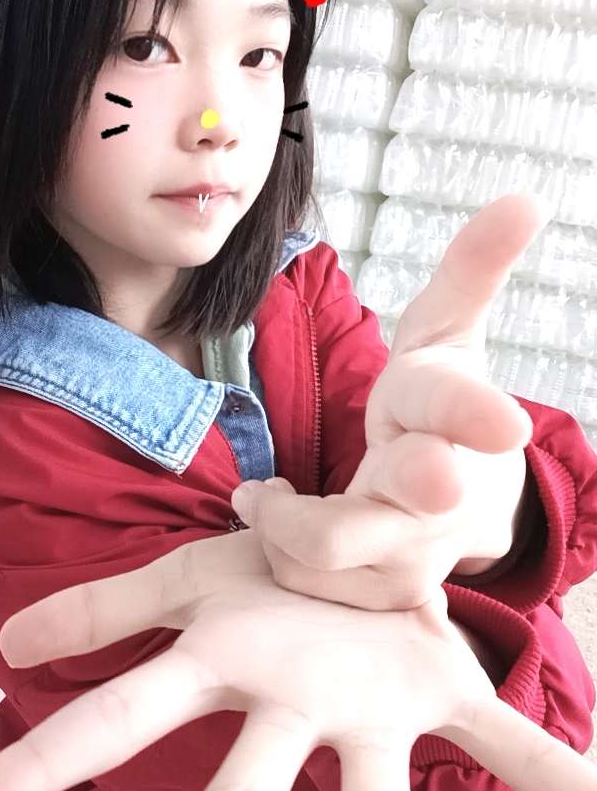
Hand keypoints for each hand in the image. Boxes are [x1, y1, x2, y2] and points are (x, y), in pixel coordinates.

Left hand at [231, 193, 546, 610]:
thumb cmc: (438, 406)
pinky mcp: (385, 592)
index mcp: (453, 415)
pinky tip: (270, 517)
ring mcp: (418, 549)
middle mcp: (442, 489)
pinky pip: (311, 586)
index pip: (462, 407)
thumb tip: (527, 198)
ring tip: (263, 496)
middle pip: (419, 496)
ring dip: (280, 522)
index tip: (504, 422)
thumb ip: (474, 267)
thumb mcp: (449, 332)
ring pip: (333, 552)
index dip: (478, 415)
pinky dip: (277, 552)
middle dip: (408, 485)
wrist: (457, 498)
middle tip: (404, 473)